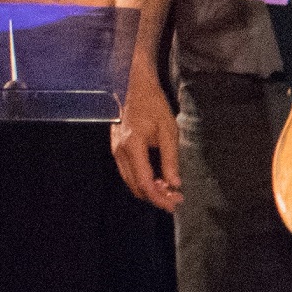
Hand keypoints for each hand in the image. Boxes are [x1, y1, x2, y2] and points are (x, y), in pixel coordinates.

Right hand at [111, 68, 182, 211]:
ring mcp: (115, 151)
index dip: (159, 197)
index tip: (175, 203)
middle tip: (175, 199)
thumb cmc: (154, 106)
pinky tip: (156, 178)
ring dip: (148, 189)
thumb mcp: (168, 131)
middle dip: (155, 197)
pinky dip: (142, 180)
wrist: (134, 88)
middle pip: (135, 186)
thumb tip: (174, 184)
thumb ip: (170, 159)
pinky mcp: (116, 149)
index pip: (144, 182)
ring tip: (169, 190)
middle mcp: (119, 152)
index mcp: (132, 147)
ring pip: (130, 181)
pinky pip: (128, 172)